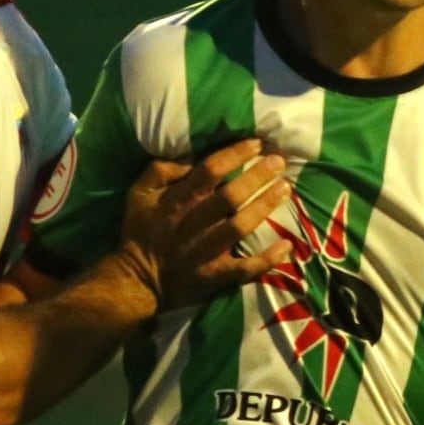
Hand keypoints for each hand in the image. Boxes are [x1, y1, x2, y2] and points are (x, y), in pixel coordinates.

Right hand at [118, 140, 295, 310]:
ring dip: (264, 207)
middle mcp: (193, 225)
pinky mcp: (215, 275)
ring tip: (285, 189)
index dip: (234, 155)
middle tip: (279, 161)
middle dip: (256, 177)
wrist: (136, 280)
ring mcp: (206, 252)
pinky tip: (287, 245)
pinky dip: (267, 259)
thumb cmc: (141, 232)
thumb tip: (189, 157)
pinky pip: (244, 268)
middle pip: (229, 196)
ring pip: (239, 227)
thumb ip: (159, 171)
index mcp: (176, 202)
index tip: (256, 144)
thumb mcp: (138, 195)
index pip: (208, 171)